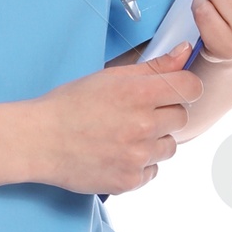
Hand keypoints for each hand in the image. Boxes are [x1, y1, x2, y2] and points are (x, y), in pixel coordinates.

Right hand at [25, 48, 204, 192]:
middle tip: (135, 115)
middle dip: (164, 115)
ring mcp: (137, 156)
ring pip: (169, 147)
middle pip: (182, 118)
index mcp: (139, 93)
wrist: (40, 141)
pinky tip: (117, 155)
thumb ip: (154, 66)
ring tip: (124, 137)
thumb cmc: (71, 105)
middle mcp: (143, 125)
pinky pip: (153, 171)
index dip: (184, 88)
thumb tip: (184, 52)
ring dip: (154, 142)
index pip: (192, 88)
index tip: (173, 92)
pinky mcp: (130, 180)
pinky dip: (140, 165)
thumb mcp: (110, 77)